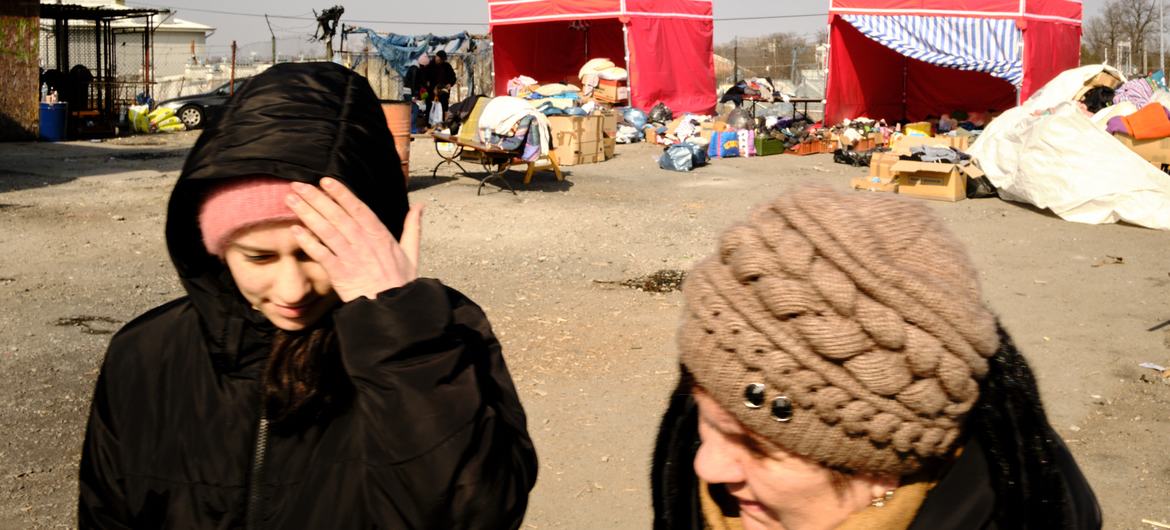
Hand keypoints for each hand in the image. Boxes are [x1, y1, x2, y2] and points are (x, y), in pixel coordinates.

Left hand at [285, 177, 422, 301]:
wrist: (393, 310)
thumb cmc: (401, 283)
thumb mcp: (411, 252)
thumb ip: (412, 227)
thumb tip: (420, 206)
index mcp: (381, 236)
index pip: (358, 208)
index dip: (341, 193)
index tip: (325, 181)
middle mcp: (365, 243)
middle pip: (338, 216)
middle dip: (317, 198)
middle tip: (298, 185)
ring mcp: (352, 258)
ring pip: (327, 231)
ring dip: (308, 214)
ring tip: (291, 201)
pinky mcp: (341, 274)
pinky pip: (322, 255)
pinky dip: (309, 243)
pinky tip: (295, 231)